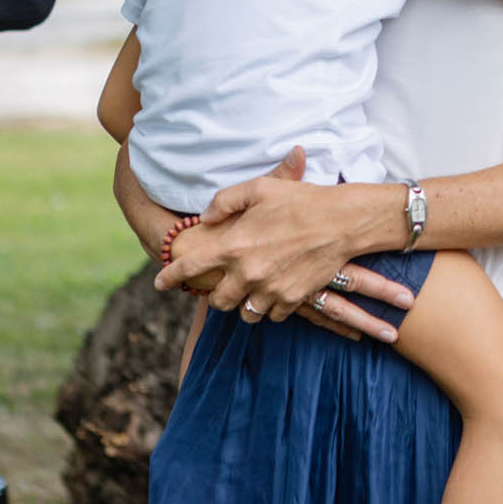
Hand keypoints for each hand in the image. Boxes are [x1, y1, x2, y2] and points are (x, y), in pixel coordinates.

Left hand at [155, 148, 414, 341]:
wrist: (343, 221)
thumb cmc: (301, 200)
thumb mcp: (259, 188)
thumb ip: (225, 201)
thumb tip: (206, 217)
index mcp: (233, 246)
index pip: (189, 268)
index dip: (170, 277)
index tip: (159, 282)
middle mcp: (247, 274)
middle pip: (217, 300)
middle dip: (215, 292)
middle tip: (223, 281)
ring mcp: (270, 290)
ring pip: (244, 313)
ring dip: (243, 302)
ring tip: (251, 288)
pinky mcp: (292, 300)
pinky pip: (272, 314)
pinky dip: (270, 306)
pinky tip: (276, 289)